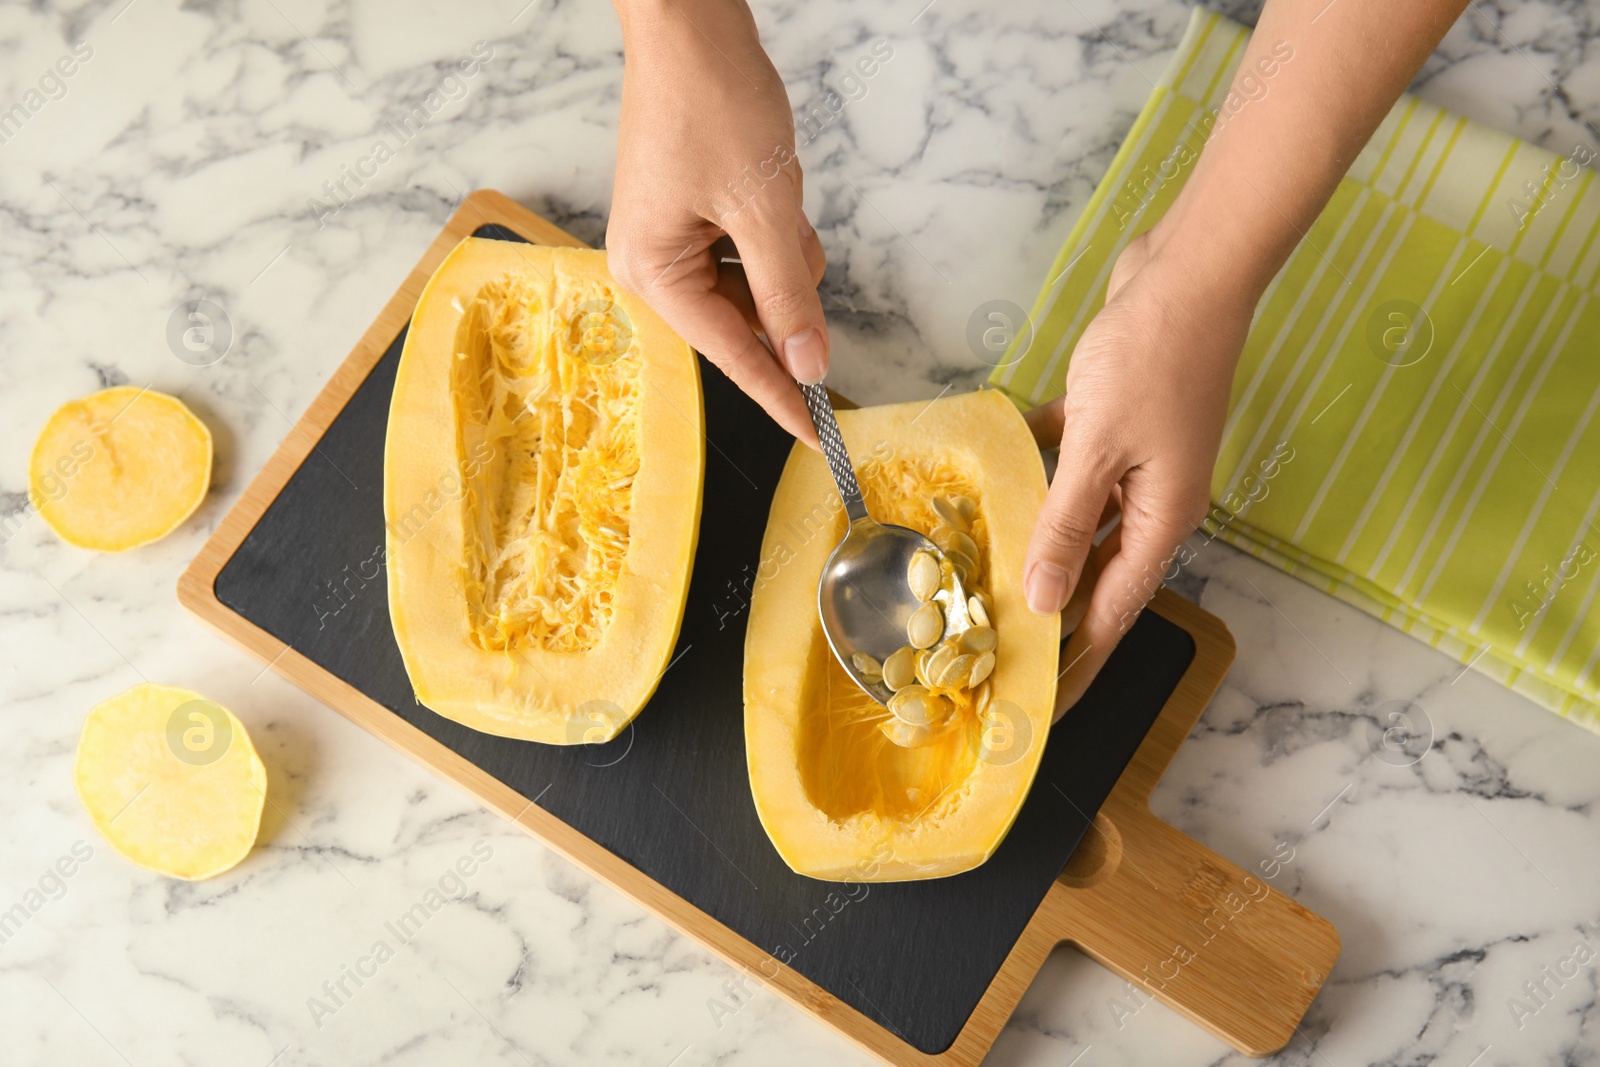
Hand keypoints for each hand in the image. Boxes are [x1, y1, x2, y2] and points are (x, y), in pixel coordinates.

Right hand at [606, 0, 826, 443]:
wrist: (687, 24)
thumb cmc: (710, 102)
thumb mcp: (763, 208)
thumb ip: (789, 294)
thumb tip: (807, 364)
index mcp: (655, 274)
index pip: (733, 355)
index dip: (781, 395)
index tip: (819, 437)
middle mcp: (651, 266)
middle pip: (746, 317)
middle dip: (784, 280)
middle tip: (783, 218)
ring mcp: (667, 240)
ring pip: (755, 282)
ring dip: (780, 245)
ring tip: (765, 184)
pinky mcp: (685, 216)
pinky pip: (745, 250)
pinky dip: (769, 227)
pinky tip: (763, 181)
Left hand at [1023, 229, 1251, 718]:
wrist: (1187, 273)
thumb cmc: (1151, 360)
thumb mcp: (1097, 453)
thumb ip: (1065, 526)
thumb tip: (1043, 599)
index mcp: (1161, 518)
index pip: (1114, 611)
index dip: (1081, 658)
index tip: (1046, 698)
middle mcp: (1154, 497)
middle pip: (1096, 568)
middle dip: (1051, 604)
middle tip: (1000, 637)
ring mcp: (1138, 458)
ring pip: (1080, 515)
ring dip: (1038, 536)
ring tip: (987, 567)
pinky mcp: (1119, 420)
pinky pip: (1072, 462)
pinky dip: (1040, 468)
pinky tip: (999, 470)